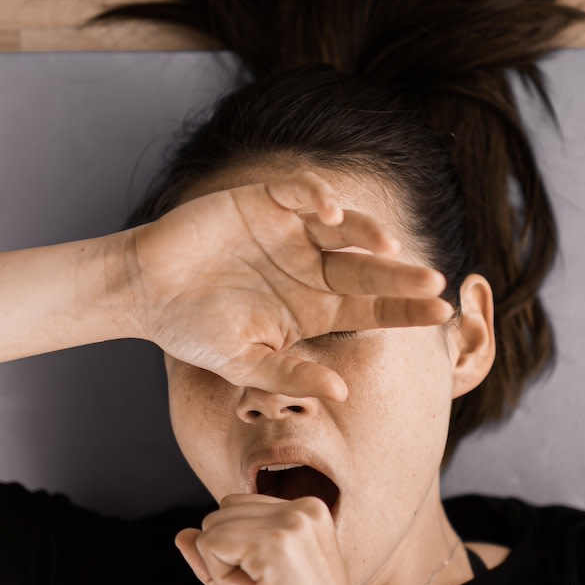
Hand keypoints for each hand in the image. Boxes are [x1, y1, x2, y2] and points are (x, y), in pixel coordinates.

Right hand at [124, 169, 452, 400]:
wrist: (145, 291)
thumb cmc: (193, 331)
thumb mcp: (244, 363)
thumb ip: (291, 376)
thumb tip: (340, 393)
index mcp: (316, 307)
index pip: (373, 308)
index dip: (406, 309)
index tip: (440, 314)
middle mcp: (312, 267)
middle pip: (368, 269)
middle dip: (401, 276)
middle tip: (434, 282)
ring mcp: (291, 232)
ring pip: (344, 227)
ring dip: (367, 233)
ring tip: (387, 249)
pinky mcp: (265, 200)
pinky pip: (302, 192)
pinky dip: (318, 197)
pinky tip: (331, 213)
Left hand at [175, 492, 387, 584]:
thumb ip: (221, 558)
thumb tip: (183, 534)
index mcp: (309, 512)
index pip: (235, 510)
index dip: (239, 556)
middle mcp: (305, 507)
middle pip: (219, 515)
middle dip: (229, 561)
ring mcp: (292, 521)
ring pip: (211, 529)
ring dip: (227, 573)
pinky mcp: (275, 541)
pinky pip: (210, 547)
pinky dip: (225, 582)